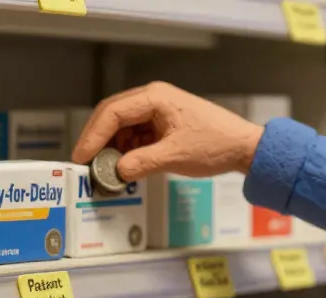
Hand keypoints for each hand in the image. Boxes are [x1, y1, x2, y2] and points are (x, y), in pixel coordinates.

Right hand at [71, 82, 264, 181]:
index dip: (93, 135)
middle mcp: (153, 98)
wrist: (243, 147)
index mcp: (156, 98)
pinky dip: (124, 150)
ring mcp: (156, 111)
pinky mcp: (160, 124)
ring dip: (110, 147)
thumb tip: (115, 172)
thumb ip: (141, 163)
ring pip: (120, 126)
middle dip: (96, 139)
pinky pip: (133, 135)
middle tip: (84, 162)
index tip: (82, 157)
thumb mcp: (175, 156)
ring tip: (104, 169)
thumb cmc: (215, 144)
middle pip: (111, 115)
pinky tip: (122, 166)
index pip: (113, 113)